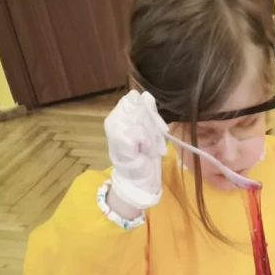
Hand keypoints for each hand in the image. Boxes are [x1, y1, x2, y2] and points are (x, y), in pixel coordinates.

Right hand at [104, 90, 166, 211]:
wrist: (139, 180)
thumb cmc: (143, 155)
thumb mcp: (149, 130)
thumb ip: (147, 112)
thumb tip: (146, 95)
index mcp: (119, 113)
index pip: (135, 97)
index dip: (150, 110)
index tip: (161, 127)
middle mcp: (113, 118)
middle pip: (139, 107)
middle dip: (154, 126)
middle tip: (157, 142)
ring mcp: (114, 128)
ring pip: (141, 119)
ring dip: (152, 136)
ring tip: (152, 149)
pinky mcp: (119, 139)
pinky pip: (140, 132)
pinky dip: (148, 143)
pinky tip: (147, 152)